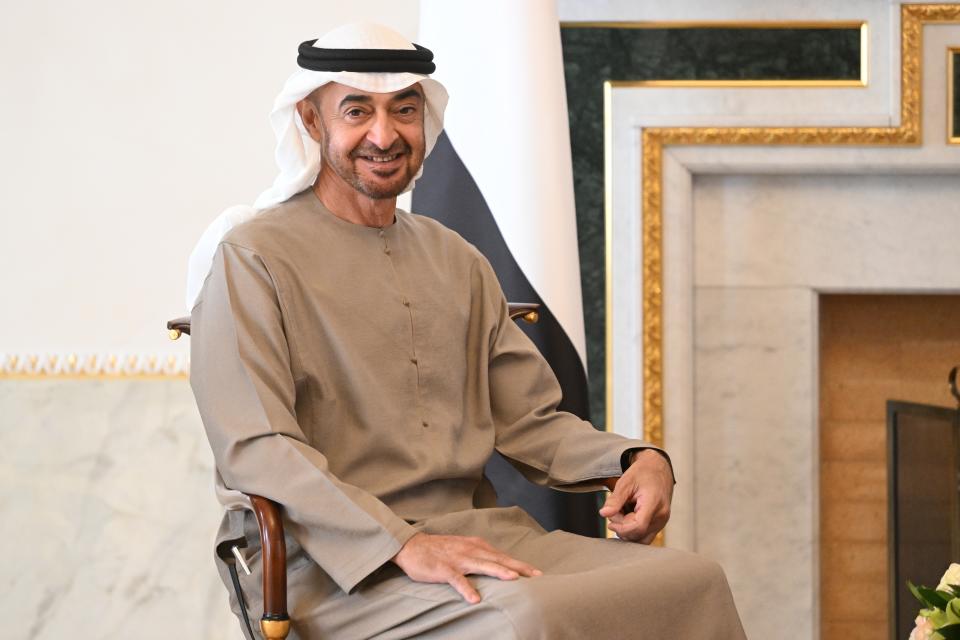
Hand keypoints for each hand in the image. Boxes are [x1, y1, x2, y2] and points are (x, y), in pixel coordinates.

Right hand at [391, 532, 541, 602]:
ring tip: (514, 580)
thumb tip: (500, 567)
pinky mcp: (444, 569)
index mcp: (477, 546)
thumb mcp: (464, 549)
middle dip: (519, 567)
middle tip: (537, 576)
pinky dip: (466, 589)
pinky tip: (474, 599)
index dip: (520, 564)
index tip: (538, 573)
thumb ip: (481, 557)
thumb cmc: (440, 550)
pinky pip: (457, 580)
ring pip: (482, 565)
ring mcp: (458, 559)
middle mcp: (471, 550)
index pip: (503, 556)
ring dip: (499, 572)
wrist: (412, 546)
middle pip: (499, 560)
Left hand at [598, 449, 673, 543]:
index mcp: (654, 503)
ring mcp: (662, 521)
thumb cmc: (643, 473)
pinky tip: (629, 516)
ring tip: (624, 513)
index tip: (610, 523)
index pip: (638, 526)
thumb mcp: (626, 481)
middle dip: (622, 527)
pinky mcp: (659, 524)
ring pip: (642, 538)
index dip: (621, 528)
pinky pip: (645, 535)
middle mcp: (661, 516)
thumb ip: (615, 499)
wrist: (658, 469)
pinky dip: (634, 530)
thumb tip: (604, 514)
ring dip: (628, 530)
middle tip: (617, 511)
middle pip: (638, 534)